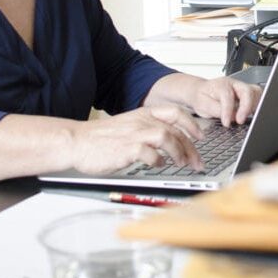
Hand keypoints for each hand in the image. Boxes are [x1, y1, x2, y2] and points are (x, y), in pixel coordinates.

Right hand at [70, 104, 205, 172]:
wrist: (76, 142)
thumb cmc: (100, 138)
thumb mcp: (127, 125)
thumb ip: (146, 129)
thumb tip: (168, 140)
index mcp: (142, 114)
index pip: (175, 112)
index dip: (191, 123)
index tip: (200, 136)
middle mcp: (141, 122)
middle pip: (175, 129)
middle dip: (191, 147)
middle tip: (197, 161)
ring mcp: (134, 134)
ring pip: (166, 137)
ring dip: (178, 152)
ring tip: (181, 163)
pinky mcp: (127, 149)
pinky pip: (150, 154)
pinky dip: (158, 161)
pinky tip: (158, 165)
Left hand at [145, 73, 262, 126]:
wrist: (201, 91)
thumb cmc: (201, 97)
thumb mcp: (202, 104)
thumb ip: (216, 109)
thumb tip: (231, 116)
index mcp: (221, 84)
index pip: (228, 96)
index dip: (228, 111)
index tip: (226, 123)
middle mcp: (234, 84)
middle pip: (247, 91)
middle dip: (246, 107)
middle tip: (240, 120)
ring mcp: (242, 87)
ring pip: (255, 93)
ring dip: (253, 106)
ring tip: (246, 118)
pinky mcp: (247, 93)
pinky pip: (257, 97)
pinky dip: (257, 106)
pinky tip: (251, 115)